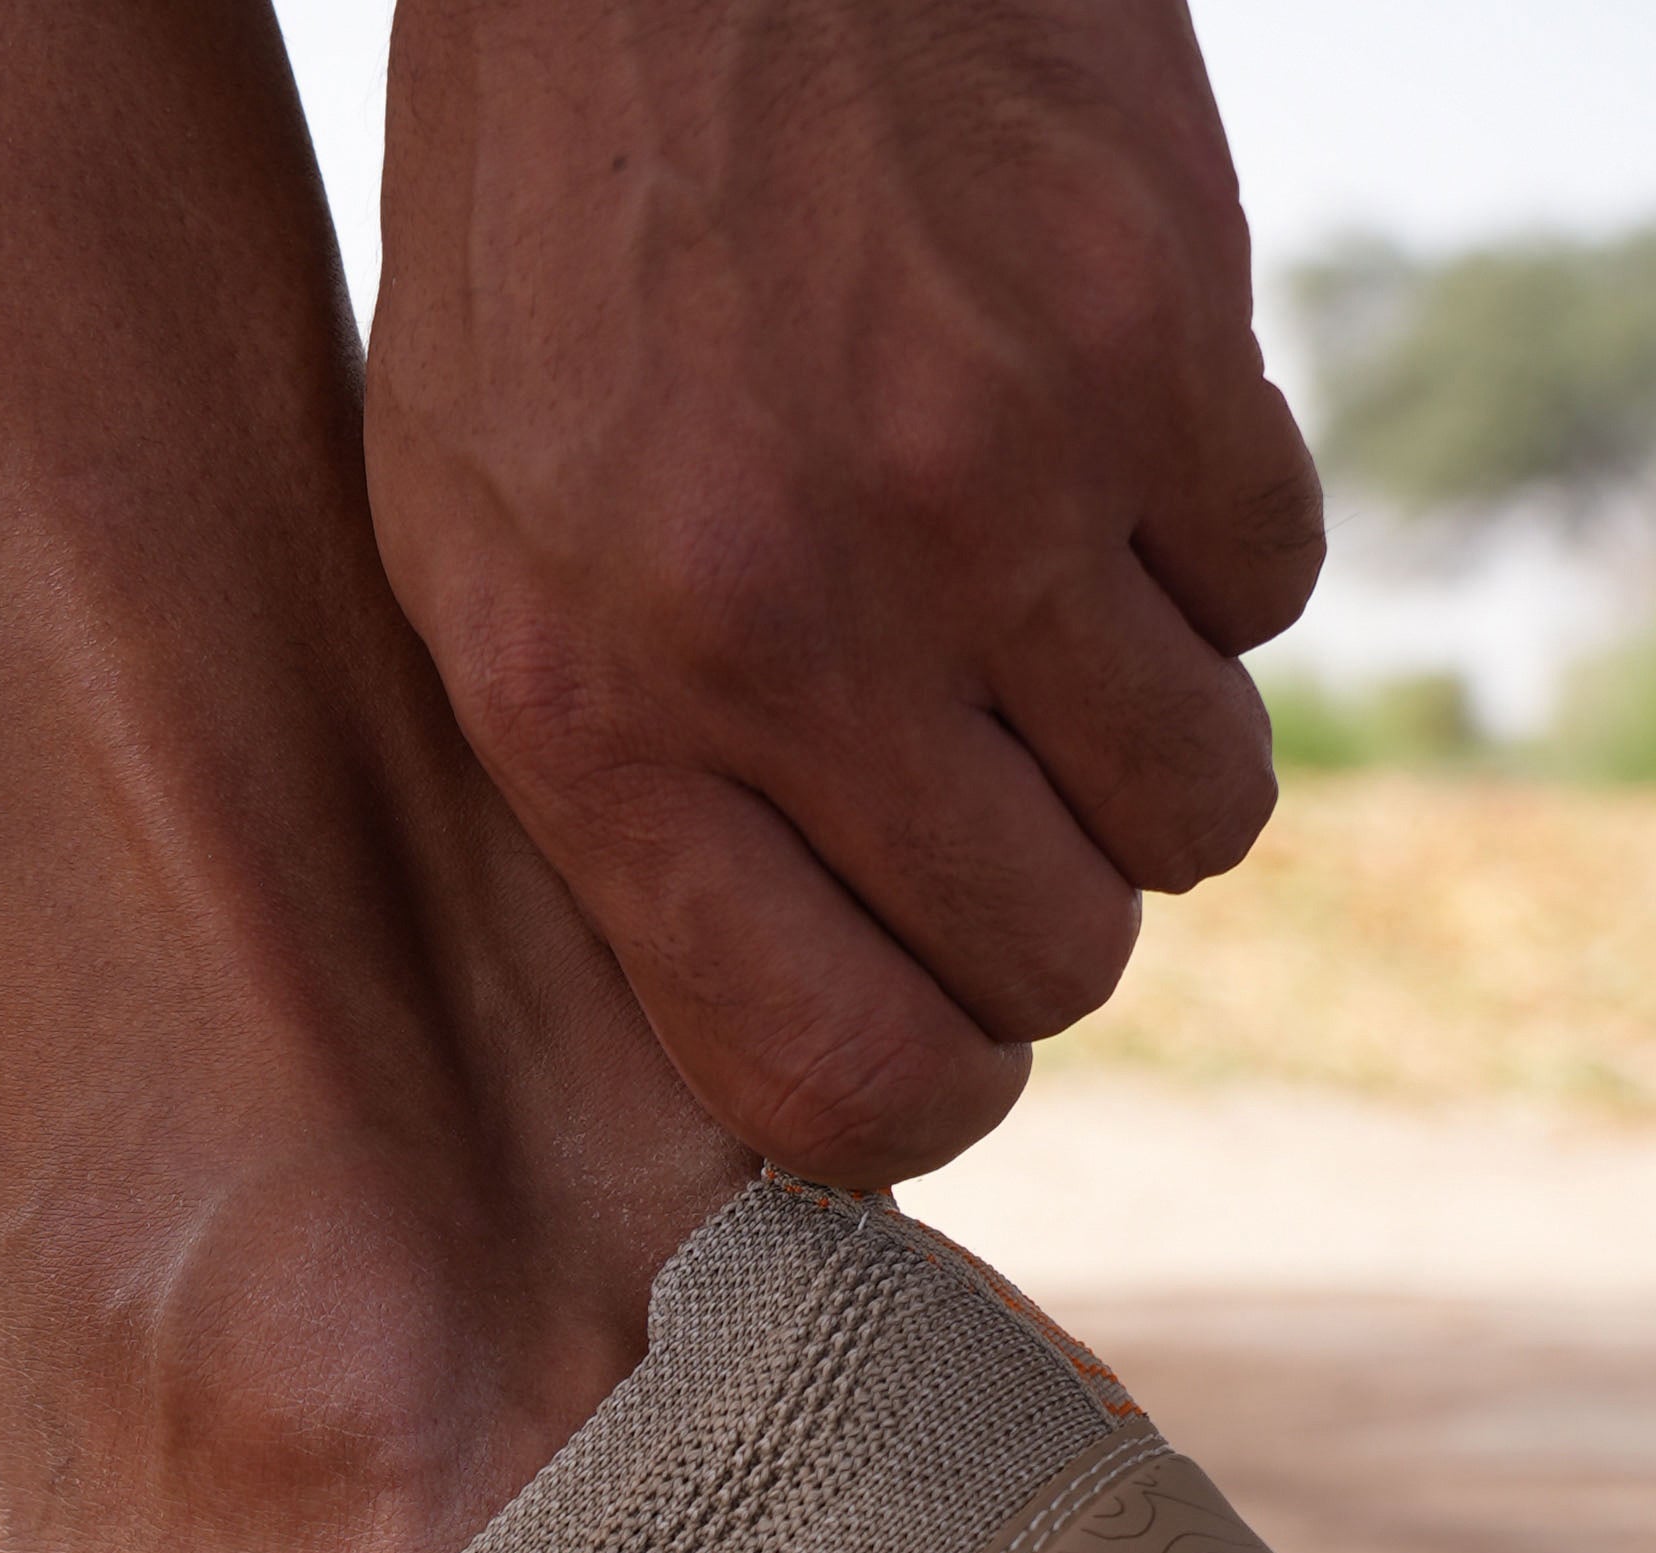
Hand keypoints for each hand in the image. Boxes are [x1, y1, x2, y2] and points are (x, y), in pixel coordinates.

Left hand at [368, 0, 1324, 1184]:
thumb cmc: (550, 256)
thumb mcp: (474, 557)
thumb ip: (618, 813)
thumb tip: (802, 1048)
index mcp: (590, 713)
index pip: (839, 1081)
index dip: (924, 1102)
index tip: (938, 1044)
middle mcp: (787, 625)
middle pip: (1049, 966)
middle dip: (1042, 923)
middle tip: (991, 808)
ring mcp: (984, 482)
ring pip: (1195, 816)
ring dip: (1146, 761)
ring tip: (1043, 632)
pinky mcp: (1148, 343)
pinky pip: (1272, 597)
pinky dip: (1211, 562)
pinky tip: (1095, 457)